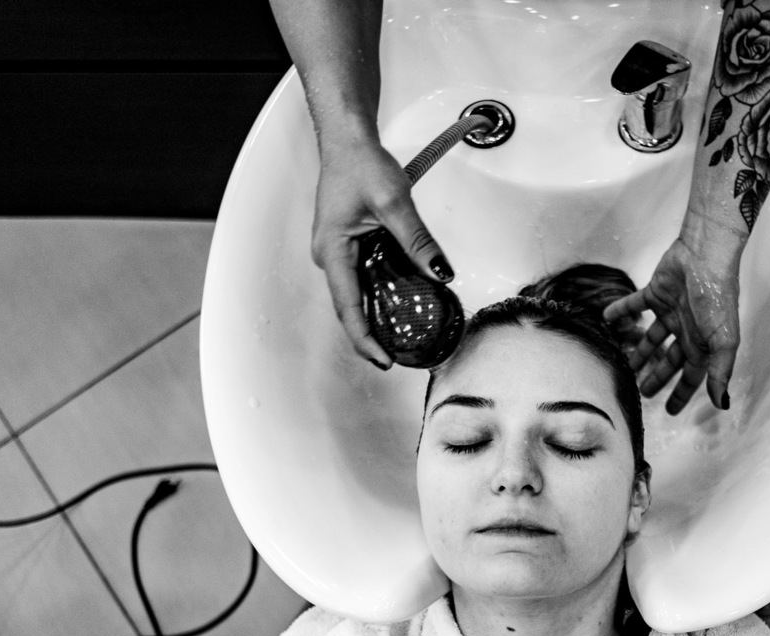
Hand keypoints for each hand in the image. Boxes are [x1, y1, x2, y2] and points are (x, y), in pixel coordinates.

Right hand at [310, 136, 452, 367]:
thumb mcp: (395, 203)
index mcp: (331, 251)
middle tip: (397, 356)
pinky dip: (379, 293)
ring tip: (400, 336)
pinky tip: (399, 300)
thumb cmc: (360, 164)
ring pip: (356, 292)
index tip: (383, 360)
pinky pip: (361, 276)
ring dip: (376, 315)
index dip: (365, 339)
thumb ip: (418, 240)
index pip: (348, 308)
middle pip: (349, 306)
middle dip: (371, 334)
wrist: (348, 140)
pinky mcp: (347, 244)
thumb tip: (441, 271)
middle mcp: (328, 256)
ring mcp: (336, 251)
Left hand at [604, 235, 741, 414]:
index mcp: (703, 343)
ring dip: (638, 351)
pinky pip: (634, 305)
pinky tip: (606, 319)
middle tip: (642, 392)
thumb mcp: (723, 340)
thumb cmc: (717, 298)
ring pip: (650, 337)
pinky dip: (620, 312)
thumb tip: (723, 404)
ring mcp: (671, 311)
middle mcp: (687, 330)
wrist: (705, 257)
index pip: (691, 376)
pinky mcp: (655, 293)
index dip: (681, 393)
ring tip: (624, 365)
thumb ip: (720, 372)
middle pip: (668, 360)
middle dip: (657, 376)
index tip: (670, 410)